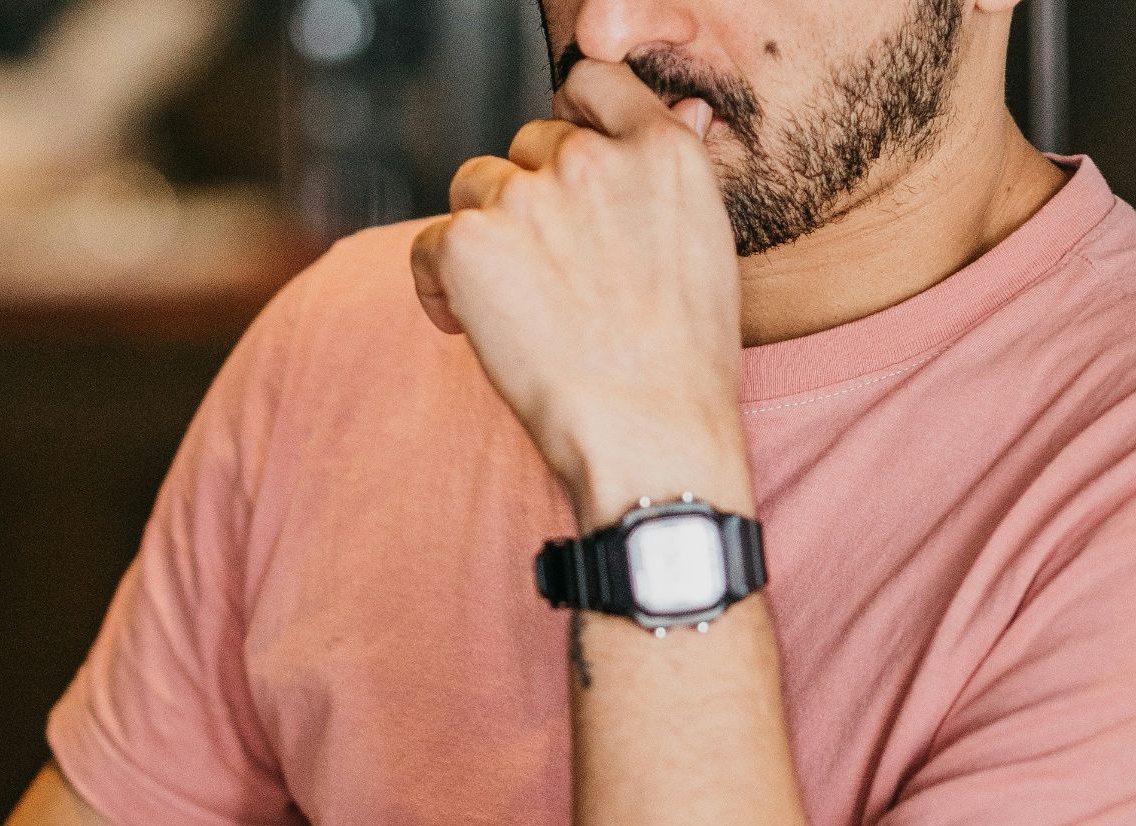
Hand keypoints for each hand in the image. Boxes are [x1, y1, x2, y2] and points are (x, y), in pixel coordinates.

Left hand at [411, 59, 751, 522]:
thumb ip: (671, 172)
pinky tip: (470, 327)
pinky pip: (428, 243)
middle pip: (526, 144)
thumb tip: (681, 112)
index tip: (566, 172)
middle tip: (550, 275)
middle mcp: (591, 159)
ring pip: (474, 188)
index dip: (573, 121)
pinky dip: (438, 285)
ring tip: (515, 308)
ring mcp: (525, 198)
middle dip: (530, 198)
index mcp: (660, 151)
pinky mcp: (469, 242)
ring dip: (484, 237)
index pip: (592, 82)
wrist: (649, 433)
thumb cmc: (684, 361)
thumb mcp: (707, 243)